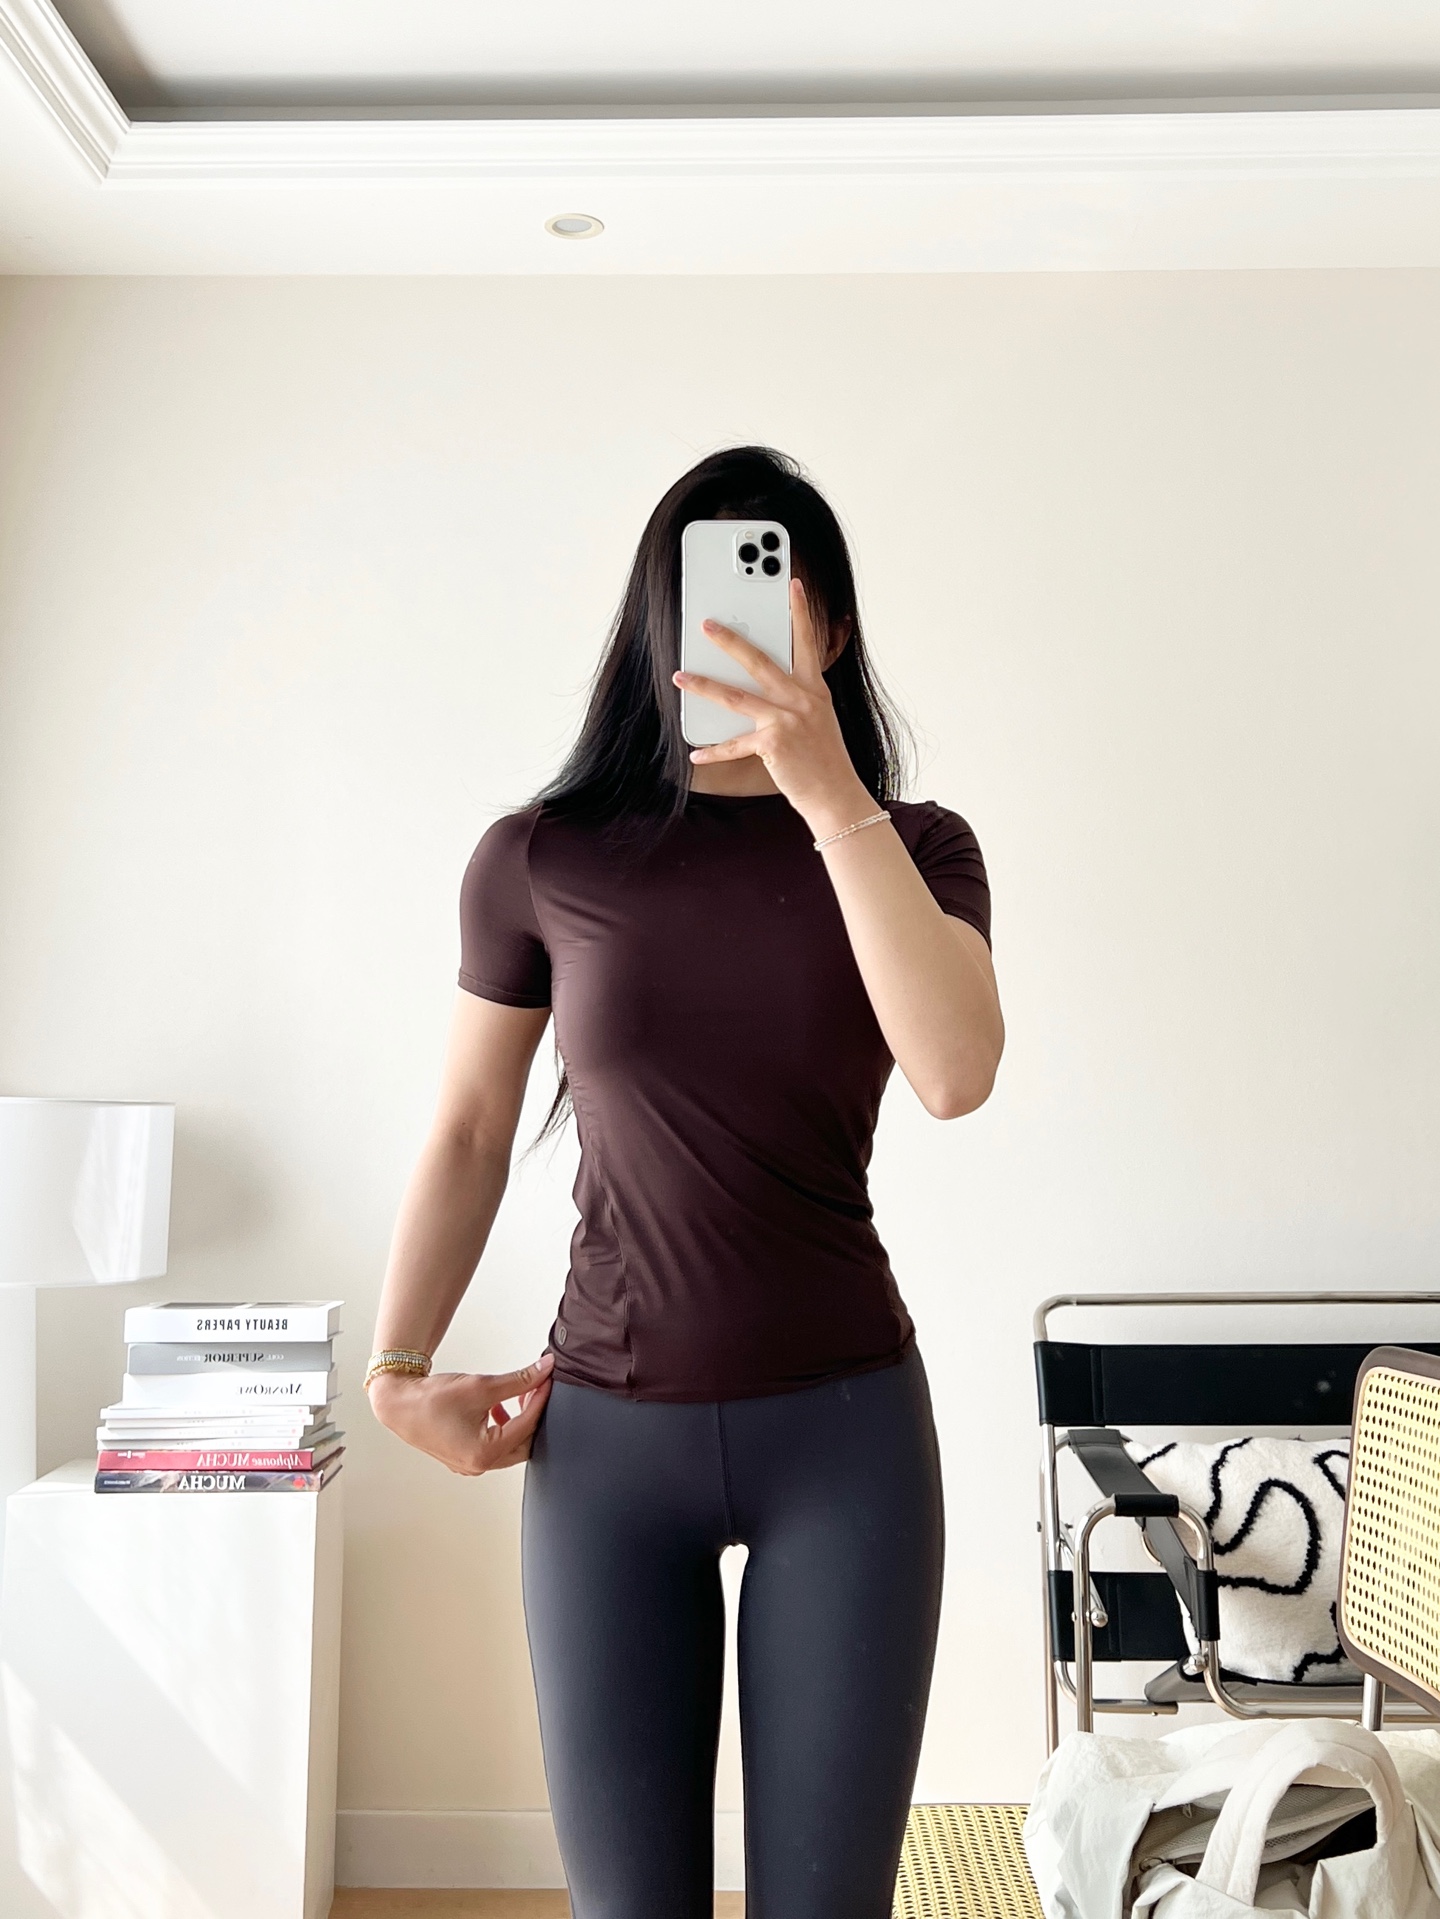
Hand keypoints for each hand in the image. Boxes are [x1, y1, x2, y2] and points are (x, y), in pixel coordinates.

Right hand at [368, 1352, 553, 1474]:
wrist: (398, 1403)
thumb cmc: (432, 1398)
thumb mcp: (481, 1385)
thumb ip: (518, 1380)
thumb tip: (544, 1369)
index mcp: (483, 1453)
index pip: (526, 1425)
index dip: (539, 1399)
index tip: (546, 1379)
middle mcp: (477, 1466)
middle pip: (523, 1443)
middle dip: (532, 1414)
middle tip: (536, 1389)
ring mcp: (470, 1465)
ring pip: (509, 1447)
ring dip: (518, 1422)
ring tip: (517, 1396)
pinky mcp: (463, 1457)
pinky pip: (494, 1448)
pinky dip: (502, 1428)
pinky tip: (497, 1408)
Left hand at [673, 580, 875, 838]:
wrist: (836, 795)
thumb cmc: (825, 760)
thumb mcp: (819, 719)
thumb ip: (797, 698)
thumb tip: (758, 688)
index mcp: (815, 690)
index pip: (808, 642)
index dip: (800, 611)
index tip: (792, 584)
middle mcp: (802, 699)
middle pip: (759, 661)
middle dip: (730, 640)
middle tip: (706, 624)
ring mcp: (787, 720)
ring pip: (736, 696)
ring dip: (704, 685)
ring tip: (680, 675)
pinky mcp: (773, 743)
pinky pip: (735, 744)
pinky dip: (714, 751)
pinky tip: (696, 754)